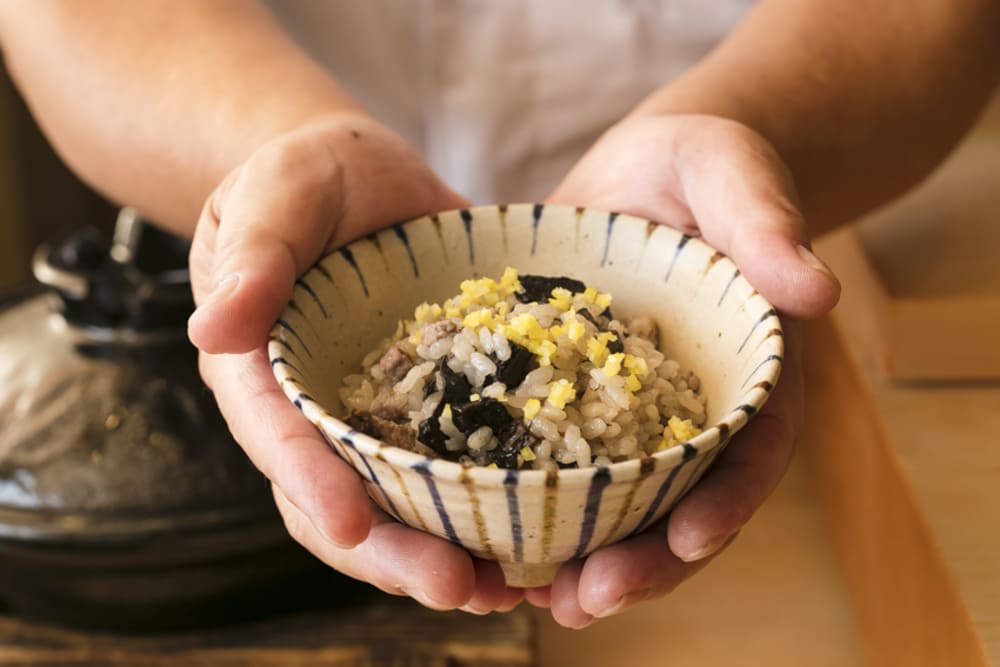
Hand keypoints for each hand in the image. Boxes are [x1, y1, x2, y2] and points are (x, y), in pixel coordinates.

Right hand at [187, 115, 522, 613]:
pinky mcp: (436, 411)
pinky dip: (490, 512)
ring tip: (507, 591)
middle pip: (341, 502)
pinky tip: (541, 541)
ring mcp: (378, 421)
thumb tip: (213, 329)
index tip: (354, 526)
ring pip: (401, 508)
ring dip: (449, 556)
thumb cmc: (305, 180)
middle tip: (458, 588)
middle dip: (394, 554)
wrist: (363, 179)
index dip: (313, 485)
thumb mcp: (274, 196)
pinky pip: (455, 472)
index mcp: (262, 376)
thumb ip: (251, 254)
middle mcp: (316, 417)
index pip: (279, 440)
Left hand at [534, 113, 840, 626]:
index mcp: (744, 376)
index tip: (691, 538)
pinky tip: (492, 538)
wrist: (643, 172)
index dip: (726, 502)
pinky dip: (532, 503)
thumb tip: (814, 291)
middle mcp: (691, 410)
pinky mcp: (567, 398)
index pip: (751, 452)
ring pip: (616, 500)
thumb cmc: (704, 167)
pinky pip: (552, 459)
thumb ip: (768, 226)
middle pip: (679, 501)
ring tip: (535, 596)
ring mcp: (626, 413)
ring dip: (582, 554)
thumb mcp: (735, 178)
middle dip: (644, 559)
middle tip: (589, 600)